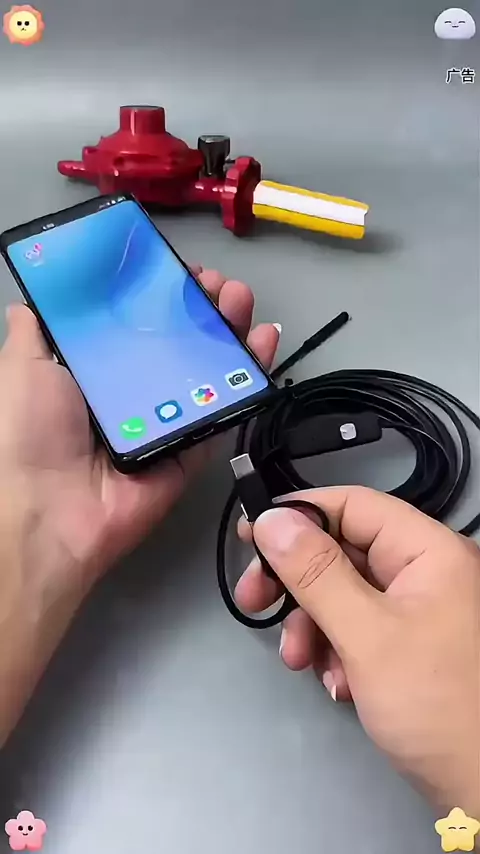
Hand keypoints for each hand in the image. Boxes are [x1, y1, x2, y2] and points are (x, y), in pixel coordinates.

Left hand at [0, 268, 278, 586]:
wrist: (46, 512)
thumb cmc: (26, 432)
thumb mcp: (23, 366)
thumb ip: (36, 331)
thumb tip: (29, 301)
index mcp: (94, 372)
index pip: (135, 324)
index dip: (158, 295)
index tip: (177, 271)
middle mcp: (131, 394)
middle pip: (177, 342)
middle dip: (201, 308)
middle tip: (217, 284)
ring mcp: (165, 422)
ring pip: (207, 371)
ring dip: (228, 331)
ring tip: (240, 300)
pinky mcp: (189, 451)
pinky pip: (225, 411)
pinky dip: (250, 378)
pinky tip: (262, 342)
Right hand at [236, 487, 479, 812]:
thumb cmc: (436, 705)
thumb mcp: (367, 634)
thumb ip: (316, 573)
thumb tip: (272, 519)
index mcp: (430, 551)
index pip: (354, 506)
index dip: (299, 515)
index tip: (250, 537)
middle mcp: (427, 572)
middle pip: (344, 551)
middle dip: (297, 581)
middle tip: (254, 601)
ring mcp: (421, 611)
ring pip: (345, 594)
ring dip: (313, 624)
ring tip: (300, 661)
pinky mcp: (412, 646)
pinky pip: (359, 629)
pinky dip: (337, 651)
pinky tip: (337, 683)